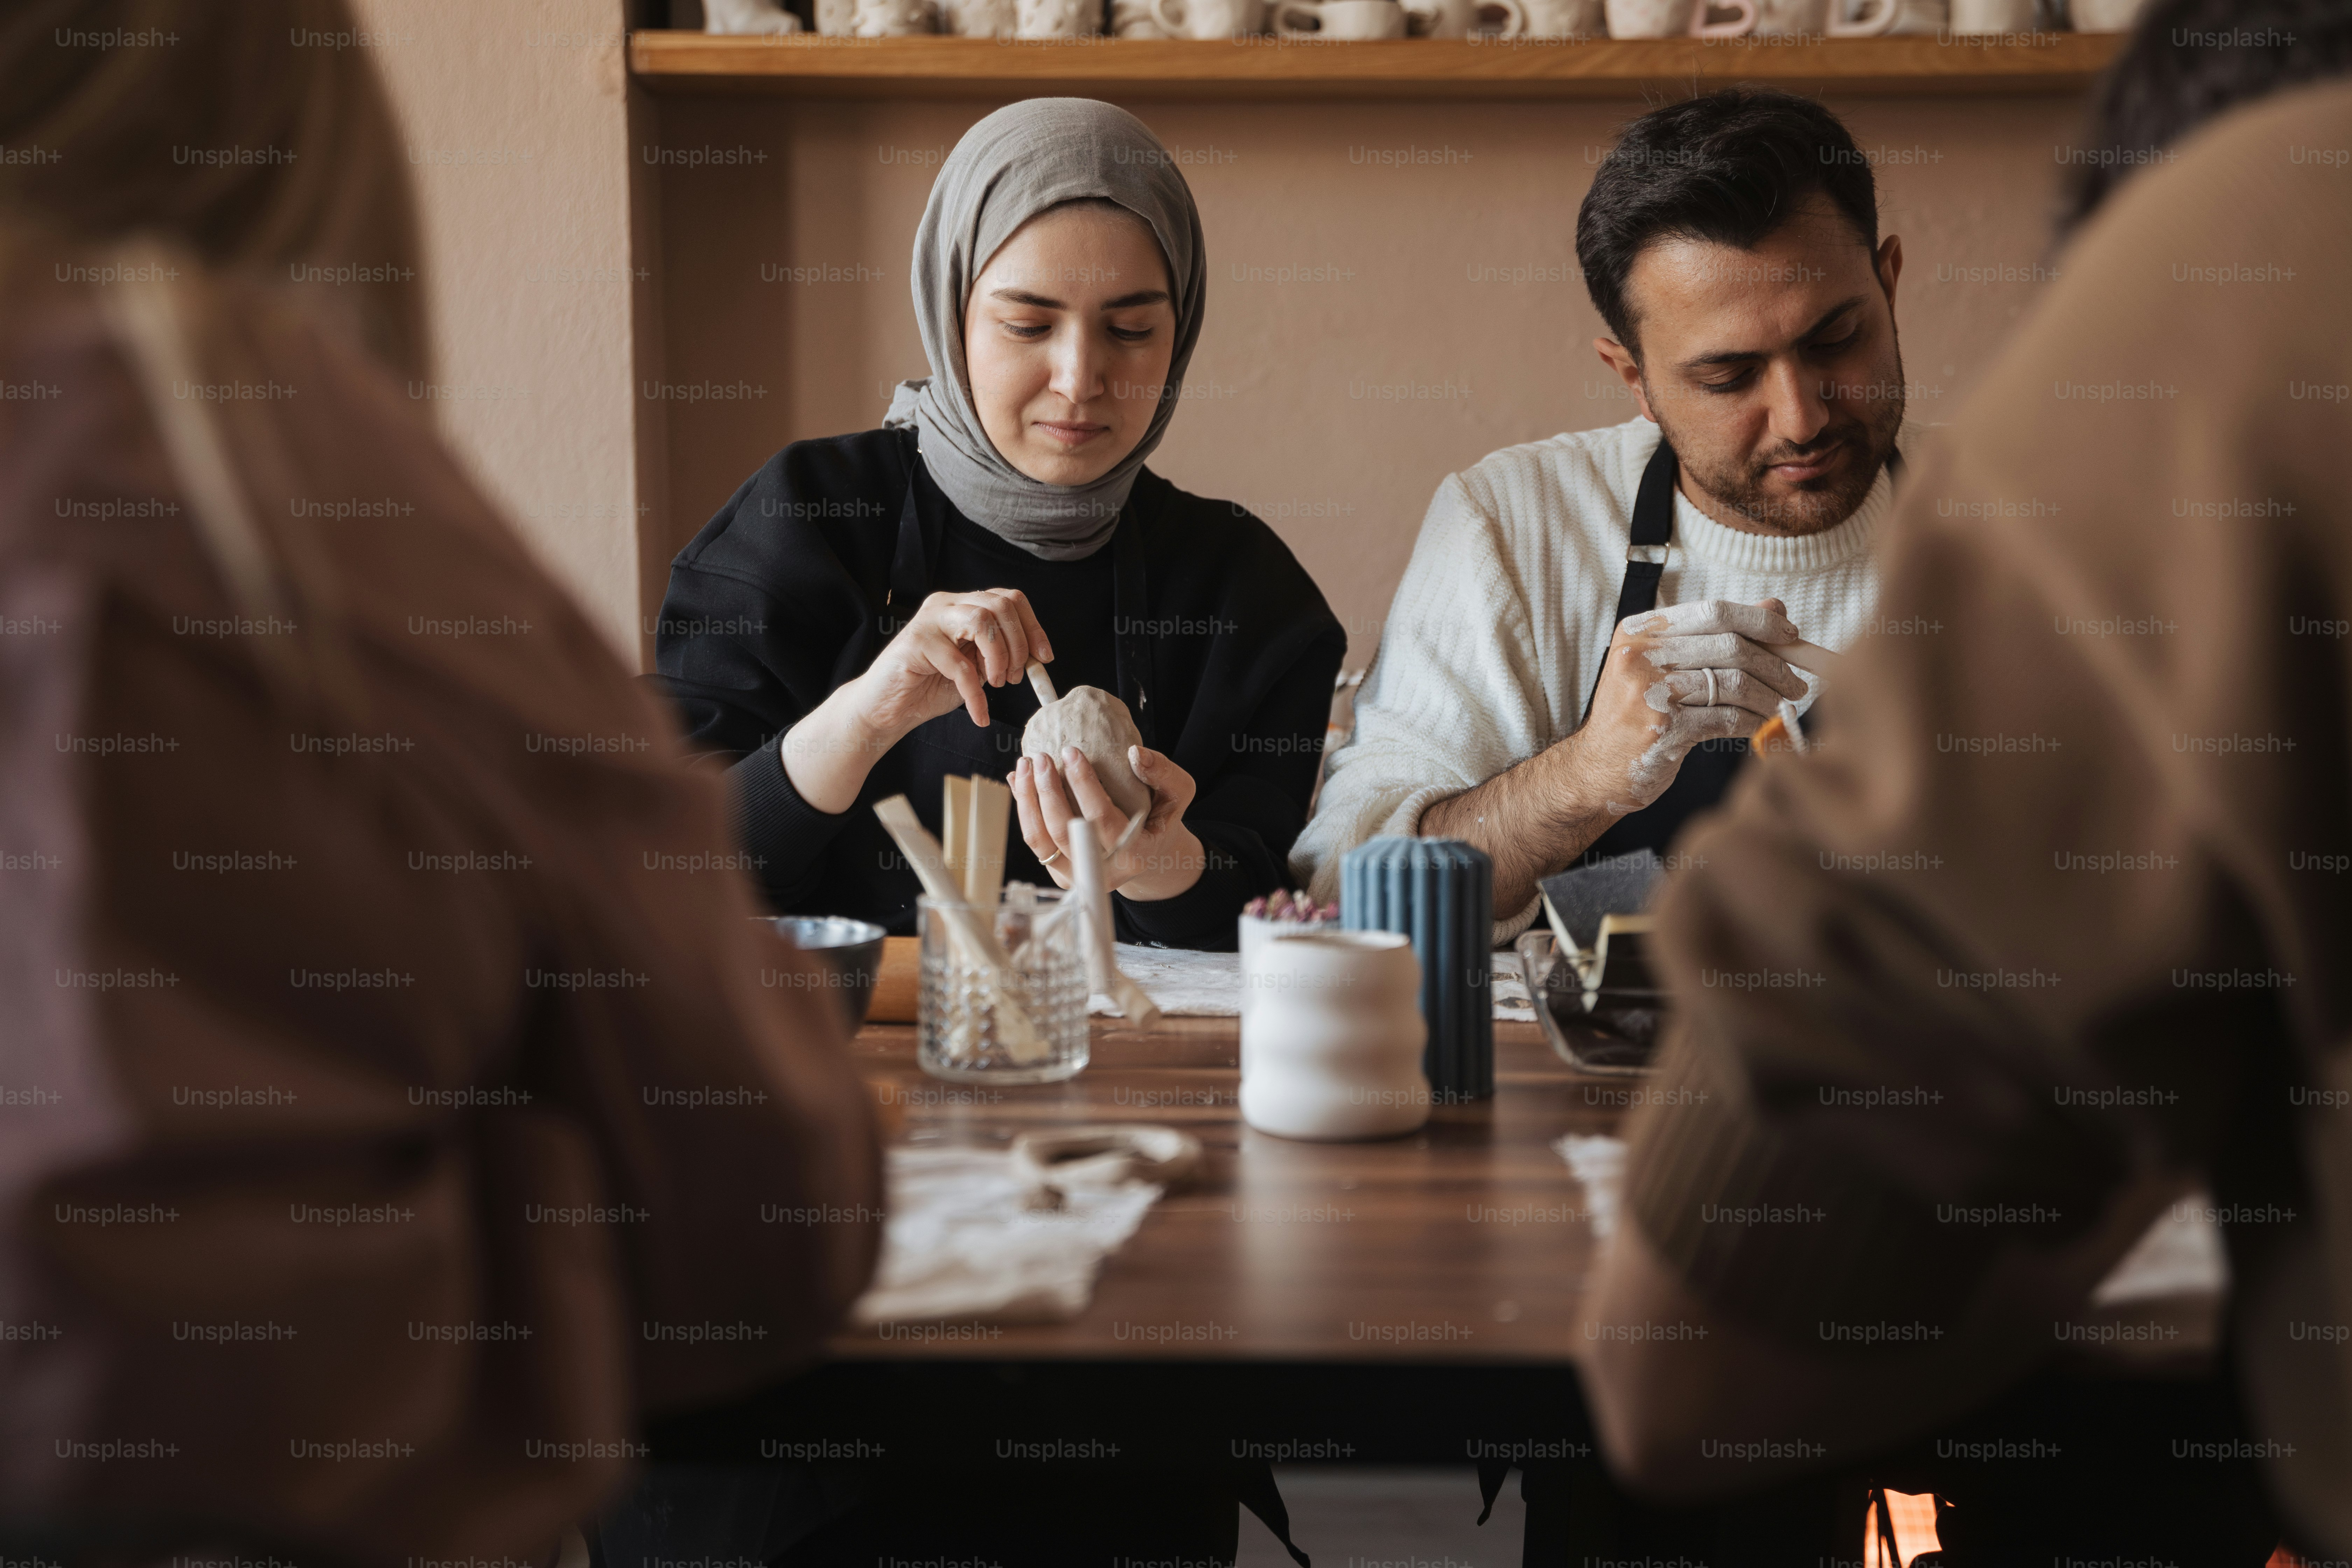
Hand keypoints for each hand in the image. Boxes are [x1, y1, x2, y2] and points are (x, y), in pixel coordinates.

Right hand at [781, 588, 1049, 814]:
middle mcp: (946, 604)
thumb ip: (998, 655)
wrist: (885, 709)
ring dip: (1000, 658)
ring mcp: (929, 620)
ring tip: (997, 685)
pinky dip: (977, 696)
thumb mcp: (974, 668)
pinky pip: (961, 665)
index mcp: (963, 605)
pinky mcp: (915, 643)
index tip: (1045, 658)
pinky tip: (979, 714)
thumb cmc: (929, 687)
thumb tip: (1034, 656)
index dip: (1033, 627)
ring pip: (982, 622)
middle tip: (1014, 677)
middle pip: (1000, 605)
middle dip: (1018, 645)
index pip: (1009, 598)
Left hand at [1010, 744, 1204, 902]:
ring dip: (1028, 800)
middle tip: (1041, 757)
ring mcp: (1078, 877)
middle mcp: (1104, 872)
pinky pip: (1036, 843)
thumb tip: (1134, 753)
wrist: (1149, 854)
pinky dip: (1024, 810)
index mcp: (1134, 854)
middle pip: (1065, 831)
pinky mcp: (1061, 875)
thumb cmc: (1161, 819)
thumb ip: (1164, 773)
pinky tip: (1019, 781)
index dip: (1083, 785)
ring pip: (1041, 841)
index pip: (1102, 819)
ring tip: (1025, 765)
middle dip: (1047, 791)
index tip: (1071, 752)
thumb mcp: (1178, 794)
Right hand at [1567, 597, 1807, 815]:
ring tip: (1784, 707)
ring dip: (1769, 697)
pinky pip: (1726, 719)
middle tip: (1797, 684)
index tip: (1791, 634)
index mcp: (1641, 630)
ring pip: (1733, 684)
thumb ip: (1716, 632)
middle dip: (1775, 666)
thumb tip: (1775, 605)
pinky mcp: (1662, 731)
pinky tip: (1762, 726)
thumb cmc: (1637, 713)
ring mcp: (1648, 693)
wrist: (1594, 769)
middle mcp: (1640, 656)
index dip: (1760, 620)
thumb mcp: (1666, 664)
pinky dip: (1753, 722)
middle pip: (1730, 647)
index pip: (1714, 611)